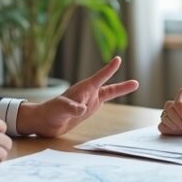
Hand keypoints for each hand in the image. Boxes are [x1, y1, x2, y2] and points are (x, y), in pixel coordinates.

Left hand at [17, 56, 138, 137]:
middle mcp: (88, 94)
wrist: (44, 122)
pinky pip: (103, 103)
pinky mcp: (88, 109)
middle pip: (109, 87)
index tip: (118, 59)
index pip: (99, 77)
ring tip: (135, 84)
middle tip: (137, 83)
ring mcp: (89, 101)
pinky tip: (120, 97)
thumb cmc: (50, 112)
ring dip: (121, 90)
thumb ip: (71, 108)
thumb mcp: (60, 109)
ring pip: (109, 94)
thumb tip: (83, 109)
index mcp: (83, 89)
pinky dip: (113, 99)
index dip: (109, 69)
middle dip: (123, 86)